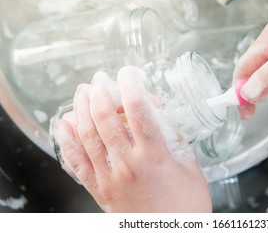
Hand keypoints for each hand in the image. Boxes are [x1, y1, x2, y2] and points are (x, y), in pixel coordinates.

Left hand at [53, 67, 211, 211]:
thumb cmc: (185, 206)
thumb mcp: (191, 167)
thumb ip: (178, 140)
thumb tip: (165, 120)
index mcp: (155, 155)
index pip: (138, 108)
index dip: (131, 83)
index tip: (130, 72)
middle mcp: (128, 162)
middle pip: (105, 116)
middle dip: (101, 90)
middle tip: (101, 78)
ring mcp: (109, 176)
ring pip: (87, 134)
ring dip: (81, 107)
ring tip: (83, 91)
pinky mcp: (99, 189)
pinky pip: (76, 161)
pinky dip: (66, 140)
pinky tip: (64, 124)